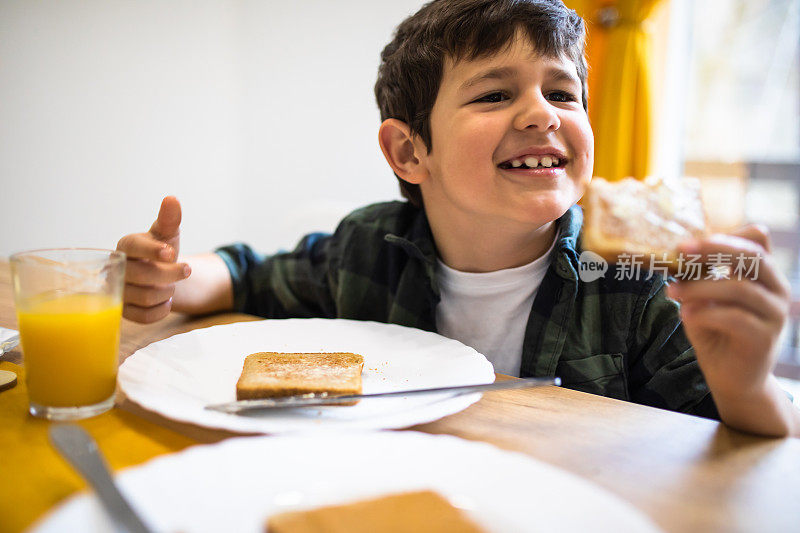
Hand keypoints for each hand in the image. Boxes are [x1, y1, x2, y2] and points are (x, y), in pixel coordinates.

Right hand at [116, 196, 191, 322]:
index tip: (172, 253)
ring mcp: (117, 290)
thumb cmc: (161, 249)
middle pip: (144, 276)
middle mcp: (117, 267)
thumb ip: (170, 219)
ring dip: (167, 292)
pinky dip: (161, 310)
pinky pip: (144, 317)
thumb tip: (172, 199)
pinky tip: (165, 301)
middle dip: (172, 275)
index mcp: (126, 245)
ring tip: (170, 285)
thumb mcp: (168, 233)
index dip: (153, 250)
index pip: (134, 246)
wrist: (157, 273)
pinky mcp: (123, 311)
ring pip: (146, 297)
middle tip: (185, 270)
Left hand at [666, 225, 790, 398]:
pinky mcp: (765, 338)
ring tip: (671, 291)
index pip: (754, 241)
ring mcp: (775, 314)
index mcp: (764, 274)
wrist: (731, 378)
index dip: (721, 238)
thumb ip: (700, 276)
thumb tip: (677, 253)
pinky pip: (736, 318)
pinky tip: (684, 314)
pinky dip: (706, 313)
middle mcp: (777, 289)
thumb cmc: (715, 333)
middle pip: (754, 256)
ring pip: (740, 288)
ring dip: (700, 287)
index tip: (684, 244)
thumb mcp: (704, 298)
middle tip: (680, 253)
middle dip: (714, 251)